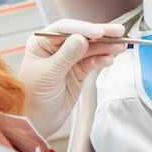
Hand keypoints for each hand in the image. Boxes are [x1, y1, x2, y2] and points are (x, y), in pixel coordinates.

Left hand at [18, 18, 125, 136]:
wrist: (35, 123)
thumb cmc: (30, 99)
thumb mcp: (48, 75)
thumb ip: (66, 56)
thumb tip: (81, 38)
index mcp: (42, 43)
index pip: (65, 29)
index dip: (83, 28)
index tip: (98, 32)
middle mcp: (56, 48)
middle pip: (82, 35)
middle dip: (101, 34)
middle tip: (118, 32)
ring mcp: (69, 60)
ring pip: (91, 48)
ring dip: (106, 47)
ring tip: (120, 46)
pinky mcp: (78, 72)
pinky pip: (93, 62)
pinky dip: (102, 60)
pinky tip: (109, 60)